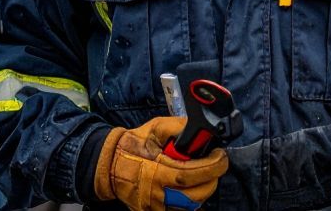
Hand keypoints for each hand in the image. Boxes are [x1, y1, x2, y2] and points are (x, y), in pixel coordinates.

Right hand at [93, 116, 227, 210]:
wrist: (110, 164)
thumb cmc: (134, 144)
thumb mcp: (155, 127)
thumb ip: (178, 127)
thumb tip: (200, 129)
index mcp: (156, 170)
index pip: (190, 174)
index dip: (211, 166)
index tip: (220, 156)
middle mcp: (156, 193)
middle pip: (194, 195)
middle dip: (212, 179)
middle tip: (216, 164)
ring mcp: (154, 206)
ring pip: (190, 207)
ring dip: (203, 191)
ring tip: (204, 174)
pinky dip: (191, 202)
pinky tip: (193, 188)